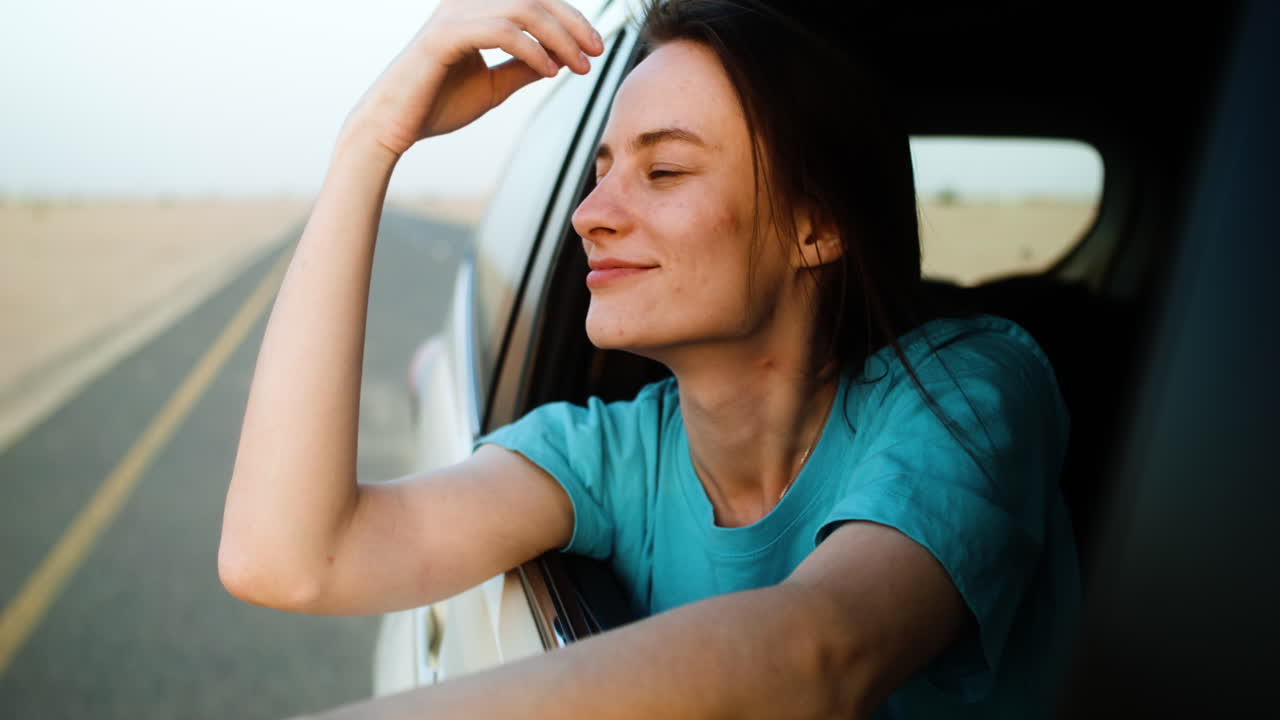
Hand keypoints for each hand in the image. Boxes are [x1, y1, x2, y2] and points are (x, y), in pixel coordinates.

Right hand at [341, 0, 603, 157]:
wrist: (393, 129)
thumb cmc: (437, 106)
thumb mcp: (494, 85)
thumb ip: (523, 67)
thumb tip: (560, 59)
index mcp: (475, 10)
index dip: (570, 18)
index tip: (595, 49)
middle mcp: (463, 4)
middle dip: (572, 23)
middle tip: (596, 53)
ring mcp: (452, 16)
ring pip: (522, 8)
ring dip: (558, 37)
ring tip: (577, 66)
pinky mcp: (443, 36)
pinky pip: (500, 30)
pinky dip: (531, 49)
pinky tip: (548, 71)